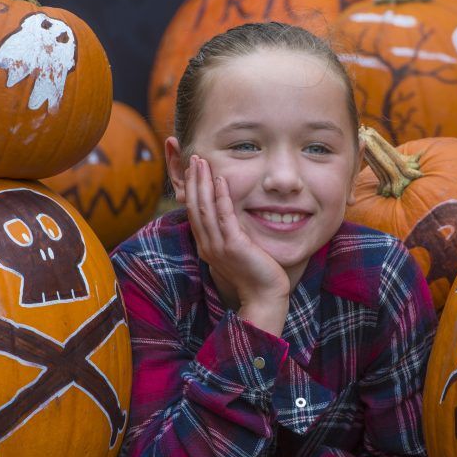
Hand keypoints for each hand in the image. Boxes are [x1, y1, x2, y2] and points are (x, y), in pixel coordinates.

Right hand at [185, 155, 290, 334]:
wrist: (264, 299)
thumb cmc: (256, 276)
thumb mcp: (238, 252)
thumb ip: (231, 235)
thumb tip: (231, 219)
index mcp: (207, 246)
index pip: (194, 212)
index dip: (192, 189)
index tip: (193, 169)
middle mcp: (207, 245)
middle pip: (194, 206)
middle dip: (193, 180)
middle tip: (193, 157)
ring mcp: (218, 247)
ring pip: (204, 209)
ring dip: (202, 183)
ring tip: (201, 162)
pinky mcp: (233, 247)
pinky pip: (224, 217)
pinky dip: (221, 197)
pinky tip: (221, 180)